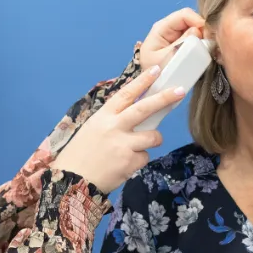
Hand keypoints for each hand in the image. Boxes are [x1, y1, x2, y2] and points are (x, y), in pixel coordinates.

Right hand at [51, 66, 184, 192]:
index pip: (126, 94)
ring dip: (152, 139)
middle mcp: (114, 127)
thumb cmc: (81, 154)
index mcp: (103, 116)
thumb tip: (137, 113)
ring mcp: (123, 145)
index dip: (142, 81)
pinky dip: (138, 160)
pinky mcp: (130, 163)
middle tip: (180, 91)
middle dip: (164, 98)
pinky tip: (124, 164)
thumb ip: (113, 120)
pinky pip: (145, 157)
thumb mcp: (92, 129)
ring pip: (153, 136)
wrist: (72, 181)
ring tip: (136, 147)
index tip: (156, 71)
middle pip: (145, 109)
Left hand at [139, 7, 206, 74]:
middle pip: (193, 21)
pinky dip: (202, 45)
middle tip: (208, 47)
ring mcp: (177, 36)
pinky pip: (196, 40)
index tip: (208, 36)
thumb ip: (181, 44)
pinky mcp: (183, 44)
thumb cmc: (153, 74)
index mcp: (162, 27)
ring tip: (206, 52)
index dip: (199, 21)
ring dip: (203, 39)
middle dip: (203, 31)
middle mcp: (170, 28)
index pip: (184, 15)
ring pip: (197, 30)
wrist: (150, 86)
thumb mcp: (165, 59)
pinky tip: (204, 54)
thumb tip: (197, 32)